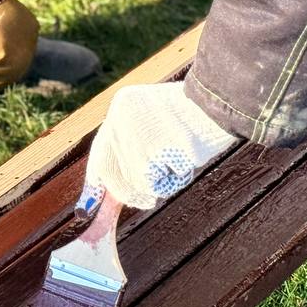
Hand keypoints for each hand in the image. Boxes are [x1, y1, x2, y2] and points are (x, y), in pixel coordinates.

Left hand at [81, 82, 237, 211]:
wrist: (220, 99)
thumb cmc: (193, 115)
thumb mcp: (155, 120)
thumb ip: (132, 144)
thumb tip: (113, 185)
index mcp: (122, 104)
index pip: (101, 151)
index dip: (95, 182)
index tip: (86, 207)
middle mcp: (122, 117)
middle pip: (115, 174)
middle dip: (131, 192)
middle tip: (149, 199)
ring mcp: (138, 133)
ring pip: (139, 181)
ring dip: (162, 179)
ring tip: (180, 155)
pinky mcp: (156, 148)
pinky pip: (160, 181)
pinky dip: (175, 177)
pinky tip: (187, 157)